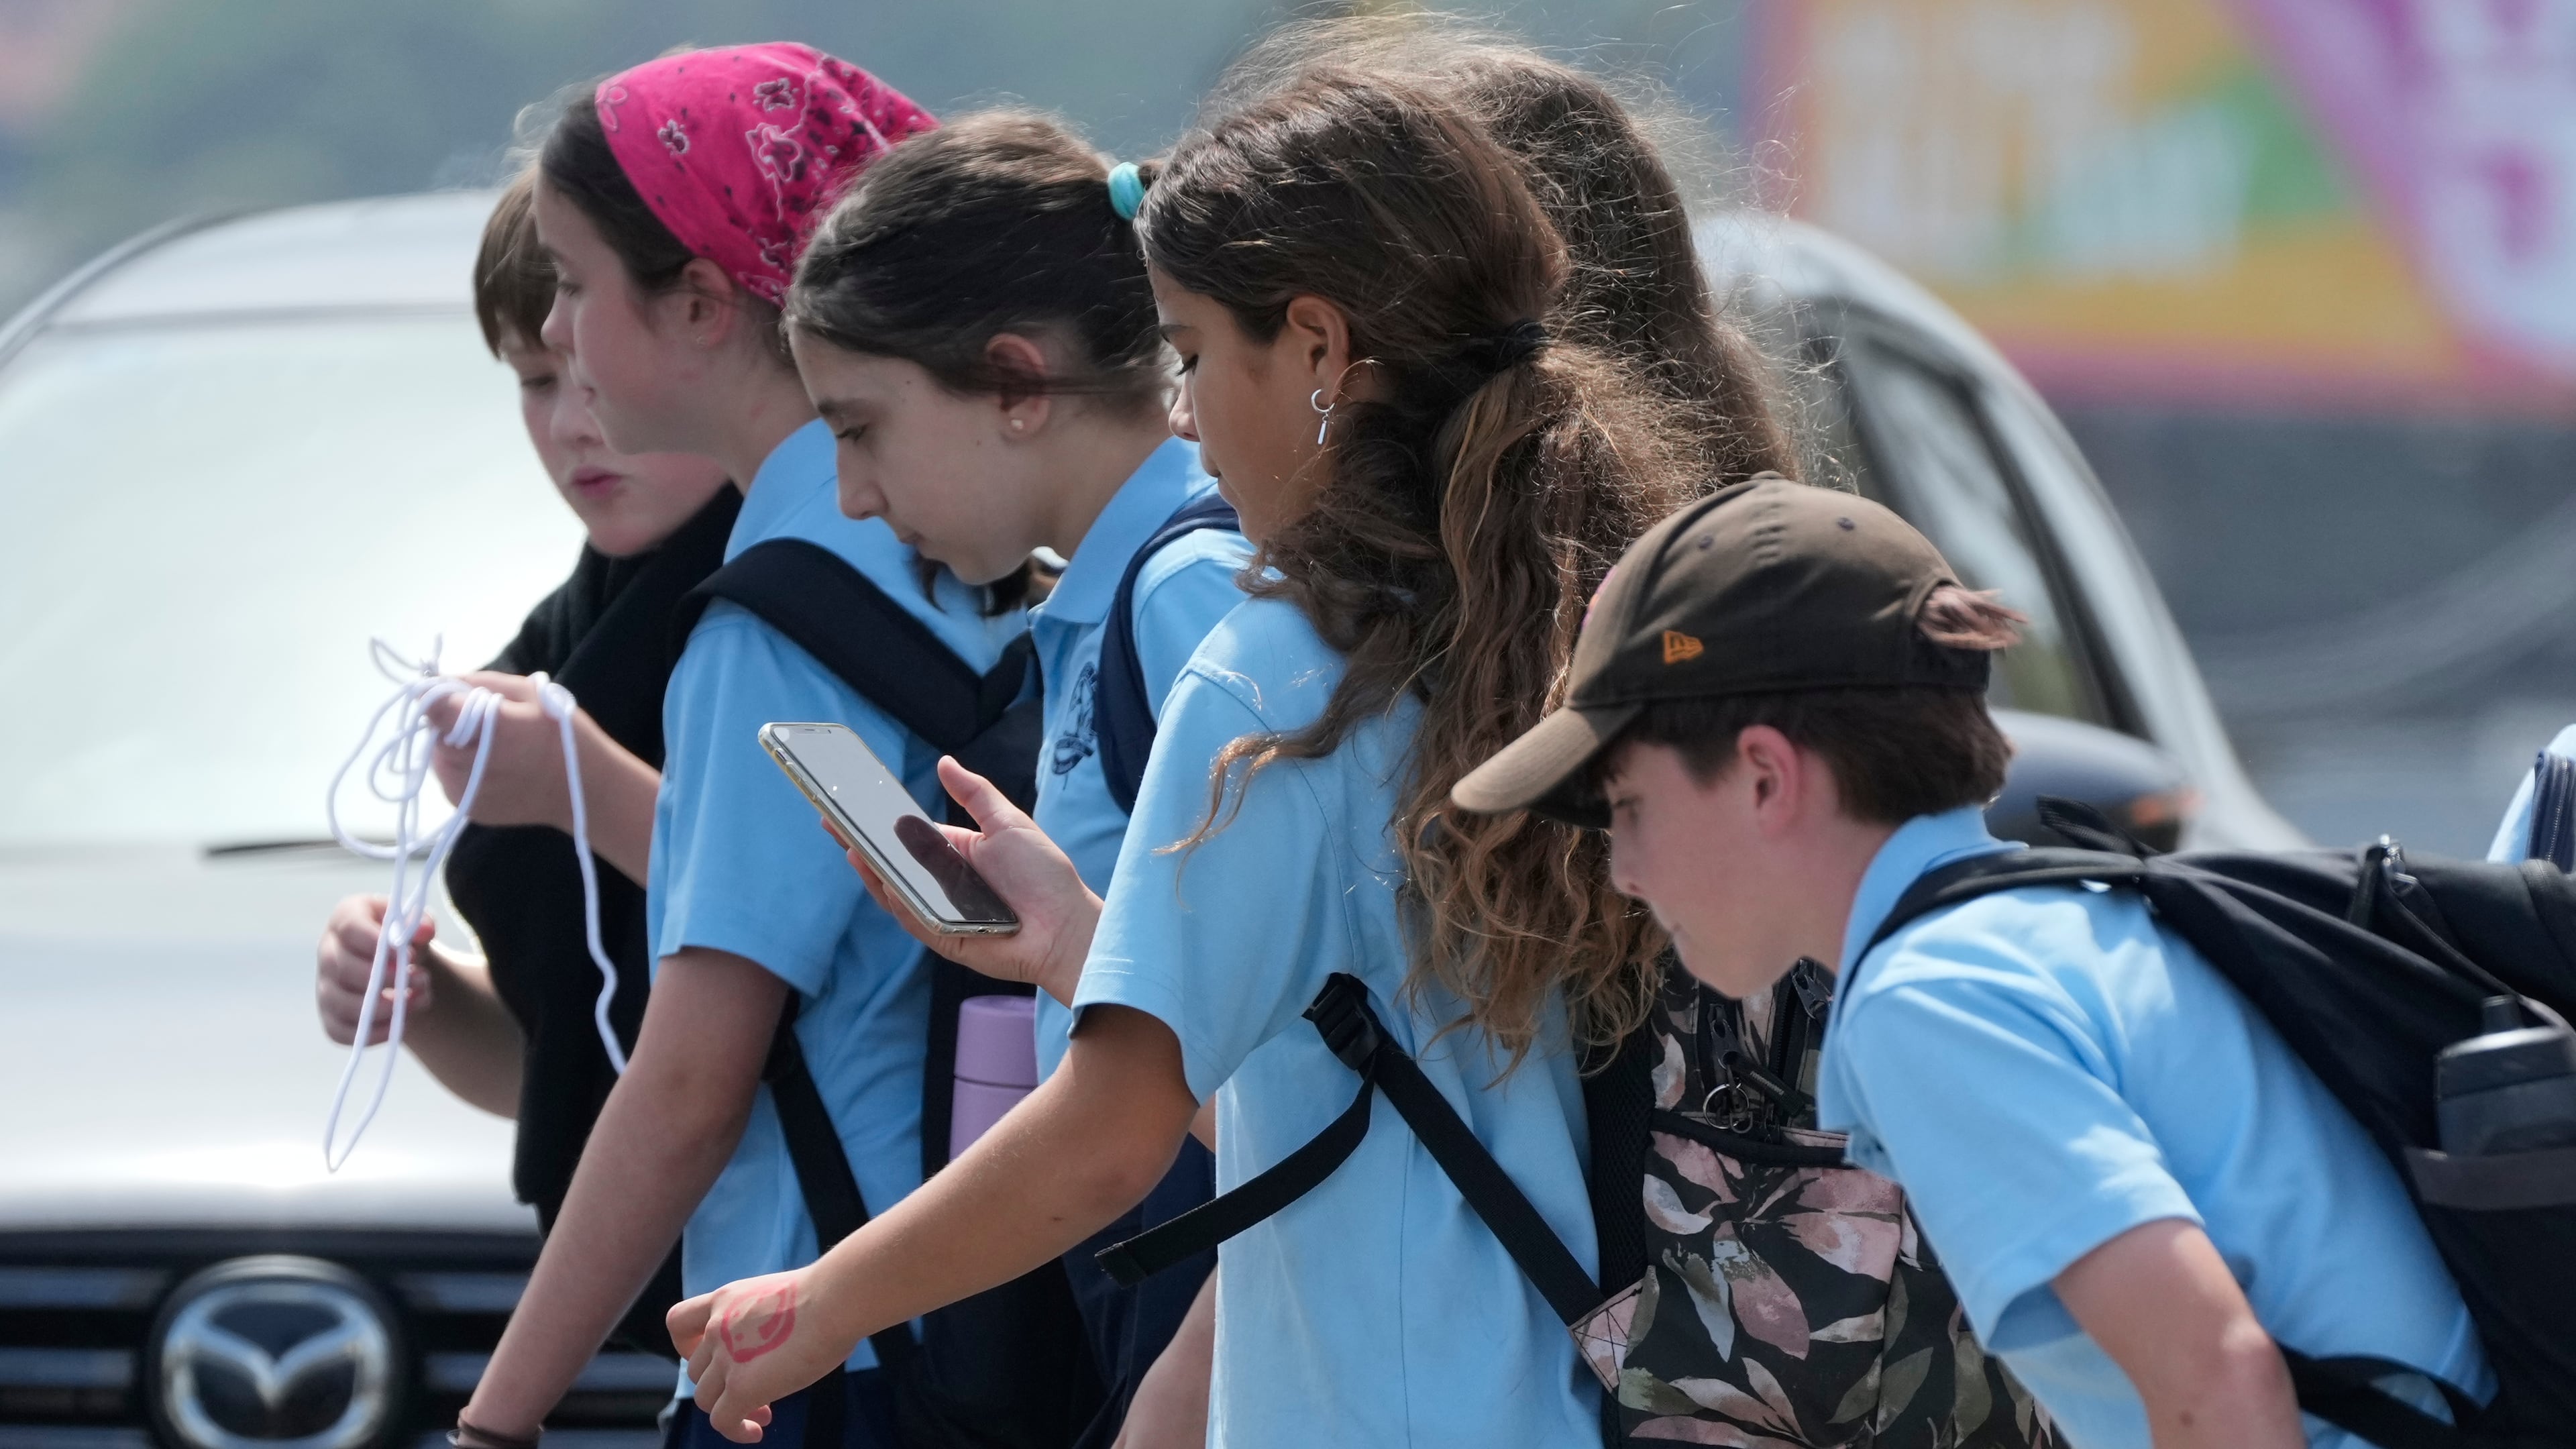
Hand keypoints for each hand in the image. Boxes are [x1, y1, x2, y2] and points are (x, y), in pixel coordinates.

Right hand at [316, 894, 430, 1043]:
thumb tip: (424, 930)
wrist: (397, 964)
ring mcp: (325, 986)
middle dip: (387, 979)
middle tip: (420, 979)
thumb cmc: (402, 937)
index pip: (350, 928)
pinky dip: (374, 1033)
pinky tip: (401, 1022)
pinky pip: (342, 1033)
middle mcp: (328, 951)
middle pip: (345, 969)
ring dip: (385, 1008)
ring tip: (418, 999)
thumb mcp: (414, 923)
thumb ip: (421, 923)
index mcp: (345, 918)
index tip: (409, 955)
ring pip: (343, 1004)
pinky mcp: (330, 1017)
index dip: (378, 943)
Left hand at [424, 671, 575, 829]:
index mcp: (485, 728)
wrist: (584, 793)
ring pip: (439, 755)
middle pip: (434, 731)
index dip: (436, 696)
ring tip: (495, 749)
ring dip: (456, 746)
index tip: (452, 695)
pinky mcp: (464, 808)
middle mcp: (465, 762)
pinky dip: (462, 769)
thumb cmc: (563, 736)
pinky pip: (450, 778)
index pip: (431, 707)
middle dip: (451, 722)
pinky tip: (495, 769)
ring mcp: (462, 790)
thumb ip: (481, 682)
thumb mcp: (532, 693)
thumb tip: (440, 682)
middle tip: (488, 725)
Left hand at [669, 1271, 822, 1442]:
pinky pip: (723, 1422)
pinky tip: (757, 1432)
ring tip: (763, 1415)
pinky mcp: (741, 1388)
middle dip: (722, 1385)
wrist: (835, 1299)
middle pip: (696, 1371)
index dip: (687, 1346)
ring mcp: (726, 1359)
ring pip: (706, 1399)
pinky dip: (736, 1431)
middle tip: (758, 1392)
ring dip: (730, 1410)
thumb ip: (766, 1319)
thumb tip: (782, 1343)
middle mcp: (717, 1328)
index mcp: (727, 1299)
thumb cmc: (828, 1294)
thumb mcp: (780, 1297)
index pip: (679, 1322)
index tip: (714, 1356)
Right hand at [844, 757, 1102, 1006]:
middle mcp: (941, 883)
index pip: (906, 837)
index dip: (878, 823)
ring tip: (851, 847)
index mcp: (953, 854)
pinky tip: (884, 880)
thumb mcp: (1007, 822)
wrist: (1066, 925)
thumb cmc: (1043, 874)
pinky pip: (913, 918)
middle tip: (831, 820)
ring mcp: (938, 911)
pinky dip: (898, 901)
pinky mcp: (942, 938)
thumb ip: (974, 793)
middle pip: (892, 864)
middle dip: (861, 844)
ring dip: (872, 872)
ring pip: (896, 892)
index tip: (850, 804)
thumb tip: (945, 761)